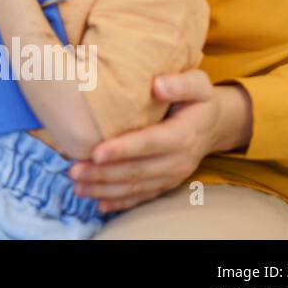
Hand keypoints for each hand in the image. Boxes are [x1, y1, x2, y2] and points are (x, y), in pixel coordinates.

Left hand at [67, 69, 248, 213]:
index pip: (150, 143)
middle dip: (104, 173)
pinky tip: (99, 204)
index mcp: (184, 134)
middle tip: (73, 170)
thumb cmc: (198, 99)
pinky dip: (120, 202)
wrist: (214, 124)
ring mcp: (173, 175)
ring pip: (136, 187)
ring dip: (105, 189)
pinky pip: (142, 196)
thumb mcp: (198, 83)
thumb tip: (158, 85)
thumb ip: (180, 83)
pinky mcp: (166, 183)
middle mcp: (179, 160)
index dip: (123, 149)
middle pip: (138, 170)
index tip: (96, 152)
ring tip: (77, 187)